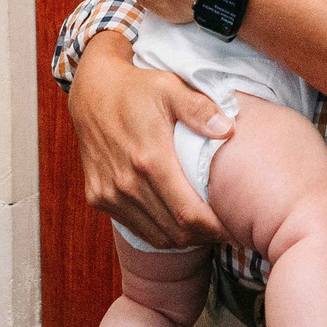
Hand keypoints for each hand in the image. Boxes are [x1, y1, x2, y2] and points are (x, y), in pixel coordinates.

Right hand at [69, 38, 226, 248]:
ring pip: (156, 236)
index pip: (188, 213)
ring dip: (183, 238)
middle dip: (204, 235)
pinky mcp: (98, 197)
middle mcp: (126, 183)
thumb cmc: (137, 88)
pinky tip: (177, 222)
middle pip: (175, 231)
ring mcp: (109, 193)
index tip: (234, 226)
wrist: (92, 90)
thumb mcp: (170, 87)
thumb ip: (200, 109)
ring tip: (204, 228)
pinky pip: (136, 228)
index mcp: (150, 159)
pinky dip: (159, 231)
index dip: (214, 227)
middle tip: (226, 229)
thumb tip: (227, 130)